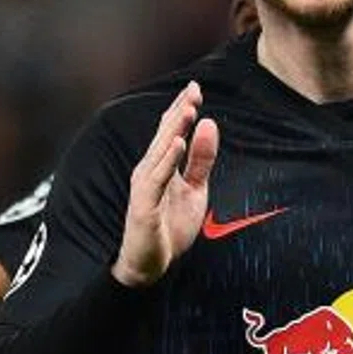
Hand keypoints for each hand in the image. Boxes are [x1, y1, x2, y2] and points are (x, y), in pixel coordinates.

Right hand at [112, 82, 219, 287]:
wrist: (151, 265)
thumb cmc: (169, 227)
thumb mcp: (195, 190)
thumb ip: (201, 160)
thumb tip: (209, 124)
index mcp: (161, 166)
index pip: (171, 132)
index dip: (182, 110)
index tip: (195, 88)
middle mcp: (150, 171)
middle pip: (165, 136)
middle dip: (179, 112)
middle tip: (193, 90)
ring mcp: (145, 188)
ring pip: (160, 152)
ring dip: (174, 130)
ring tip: (189, 110)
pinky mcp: (143, 205)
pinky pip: (156, 179)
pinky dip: (167, 160)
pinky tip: (178, 144)